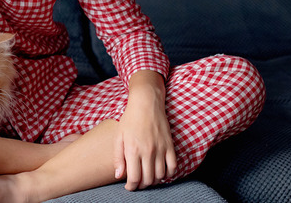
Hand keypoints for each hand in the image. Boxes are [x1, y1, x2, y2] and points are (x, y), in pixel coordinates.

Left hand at [113, 71, 176, 190]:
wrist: (146, 104)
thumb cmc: (130, 120)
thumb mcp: (118, 137)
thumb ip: (118, 158)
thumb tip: (119, 176)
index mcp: (133, 150)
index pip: (134, 178)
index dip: (131, 186)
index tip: (129, 187)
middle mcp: (148, 152)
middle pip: (148, 179)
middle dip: (142, 185)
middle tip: (137, 183)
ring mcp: (161, 149)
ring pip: (160, 176)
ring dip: (154, 181)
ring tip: (147, 178)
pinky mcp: (170, 146)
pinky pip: (173, 167)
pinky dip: (168, 174)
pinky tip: (161, 173)